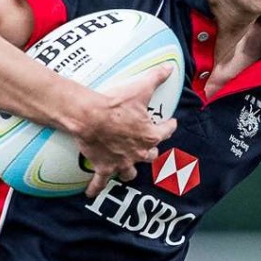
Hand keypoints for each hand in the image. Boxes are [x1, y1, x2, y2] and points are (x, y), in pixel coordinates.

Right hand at [74, 64, 177, 197]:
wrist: (89, 116)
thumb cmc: (116, 103)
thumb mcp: (140, 88)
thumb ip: (156, 78)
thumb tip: (169, 67)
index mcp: (150, 134)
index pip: (166, 131)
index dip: (169, 126)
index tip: (171, 123)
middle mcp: (138, 151)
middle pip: (151, 154)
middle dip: (151, 151)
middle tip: (149, 146)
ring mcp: (121, 161)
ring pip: (130, 172)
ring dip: (130, 170)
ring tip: (128, 169)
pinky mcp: (104, 167)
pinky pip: (100, 182)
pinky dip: (95, 188)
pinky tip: (91, 193)